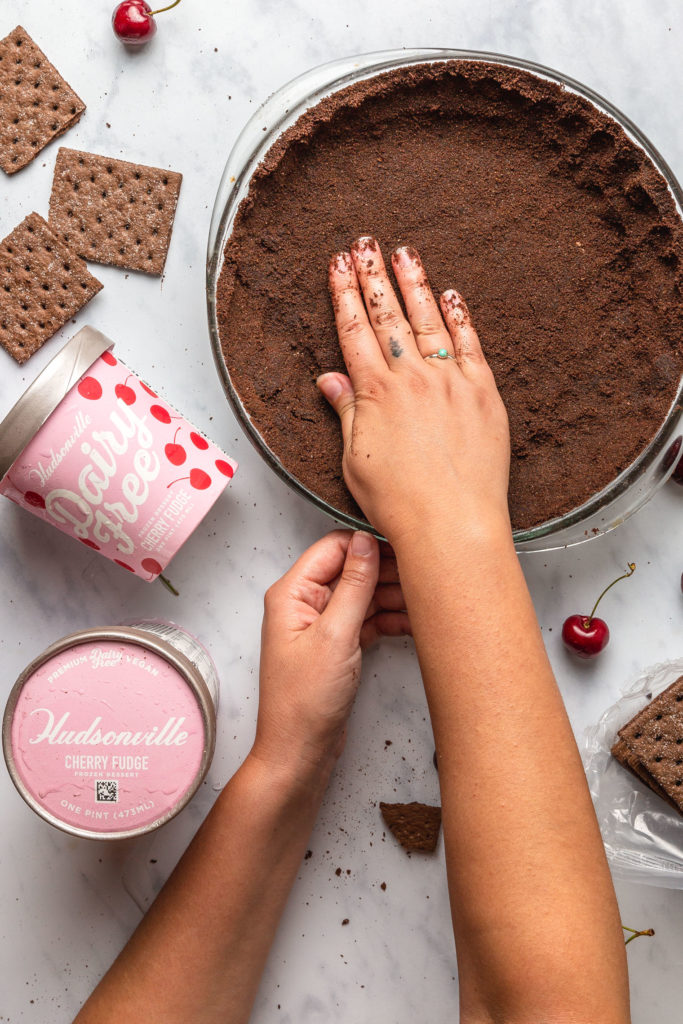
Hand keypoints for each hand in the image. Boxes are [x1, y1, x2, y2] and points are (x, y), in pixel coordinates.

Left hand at [252, 530, 409, 776]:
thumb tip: (366, 541)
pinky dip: (389, 620)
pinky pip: (367, 621)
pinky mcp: (337, 646)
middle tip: (422, 577)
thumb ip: (354, 584)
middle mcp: (305, 604)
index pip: (334, 548)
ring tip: (425, 603)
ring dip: (392, 597)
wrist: (300, 752)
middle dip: (386, 572)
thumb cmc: (304, 701)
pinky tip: (414, 623)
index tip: (403, 546)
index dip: (368, 545)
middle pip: (351, 570)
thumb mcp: (335, 634)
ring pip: (363, 596)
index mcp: (293, 593)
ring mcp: (322, 625)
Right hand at [317, 238, 510, 545]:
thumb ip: (346, 410)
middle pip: (388, 314)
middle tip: (365, 242)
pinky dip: (460, 317)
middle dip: (373, 275)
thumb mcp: (355, 458)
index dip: (343, 293)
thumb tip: (330, 378)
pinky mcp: (484, 394)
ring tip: (404, 252)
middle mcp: (412, 378)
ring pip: (429, 320)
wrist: (451, 523)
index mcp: (375, 392)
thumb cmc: (399, 501)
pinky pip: (471, 345)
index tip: (337, 264)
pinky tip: (452, 295)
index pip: (354, 330)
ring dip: (415, 283)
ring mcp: (451, 382)